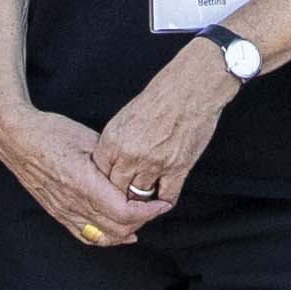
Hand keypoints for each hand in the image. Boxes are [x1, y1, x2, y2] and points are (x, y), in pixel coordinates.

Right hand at [0, 95, 157, 249]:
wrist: (17, 138)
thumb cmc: (51, 132)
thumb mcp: (88, 139)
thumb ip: (111, 161)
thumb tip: (133, 173)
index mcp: (83, 184)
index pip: (124, 212)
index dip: (148, 211)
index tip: (163, 202)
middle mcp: (73, 203)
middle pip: (117, 228)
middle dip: (142, 220)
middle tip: (156, 206)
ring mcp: (63, 211)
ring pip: (103, 236)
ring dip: (126, 230)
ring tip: (143, 218)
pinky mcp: (57, 213)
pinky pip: (85, 236)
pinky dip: (106, 238)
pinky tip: (121, 233)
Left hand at [95, 41, 235, 206]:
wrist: (191, 87)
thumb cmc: (161, 97)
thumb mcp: (126, 117)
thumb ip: (116, 143)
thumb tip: (113, 164)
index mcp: (113, 139)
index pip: (99, 175)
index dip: (106, 182)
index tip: (113, 184)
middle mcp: (129, 154)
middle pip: (117, 190)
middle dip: (122, 194)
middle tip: (128, 197)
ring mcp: (153, 163)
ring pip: (140, 197)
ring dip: (143, 199)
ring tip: (146, 198)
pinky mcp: (178, 168)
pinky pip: (166, 197)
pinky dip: (164, 201)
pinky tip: (163, 198)